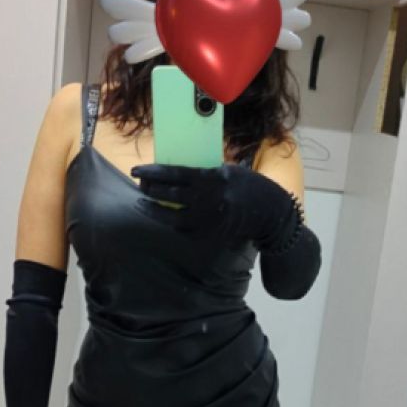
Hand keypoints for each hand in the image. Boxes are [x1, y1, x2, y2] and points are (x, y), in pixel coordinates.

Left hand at [131, 162, 292, 249]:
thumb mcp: (227, 171)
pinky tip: (162, 217)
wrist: (270, 212)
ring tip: (142, 204)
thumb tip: (175, 172)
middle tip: (139, 185)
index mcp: (213, 178)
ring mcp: (209, 220)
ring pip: (172, 217)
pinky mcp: (211, 235)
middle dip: (150, 190)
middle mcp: (210, 199)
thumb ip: (204, 173)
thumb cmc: (248, 186)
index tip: (137, 171)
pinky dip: (171, 223)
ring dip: (154, 210)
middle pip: (170, 195)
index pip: (175, 174)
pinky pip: (184, 230)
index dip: (153, 173)